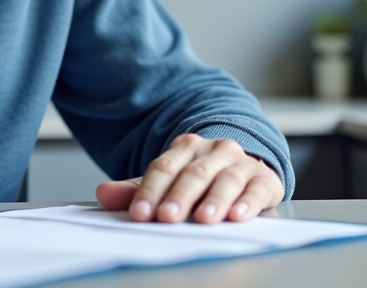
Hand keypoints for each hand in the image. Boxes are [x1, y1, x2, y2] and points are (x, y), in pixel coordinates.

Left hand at [95, 134, 282, 223]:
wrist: (245, 166)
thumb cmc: (201, 179)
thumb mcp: (167, 182)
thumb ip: (137, 189)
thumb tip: (103, 193)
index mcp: (185, 148)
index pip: (163, 168)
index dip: (150, 191)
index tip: (139, 213)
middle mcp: (213, 151)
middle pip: (193, 174)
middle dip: (180, 197)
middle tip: (168, 217)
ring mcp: (239, 163)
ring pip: (226, 179)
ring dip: (214, 200)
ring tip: (204, 218)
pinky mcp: (263, 178)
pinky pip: (257, 188)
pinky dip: (248, 202)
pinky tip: (239, 215)